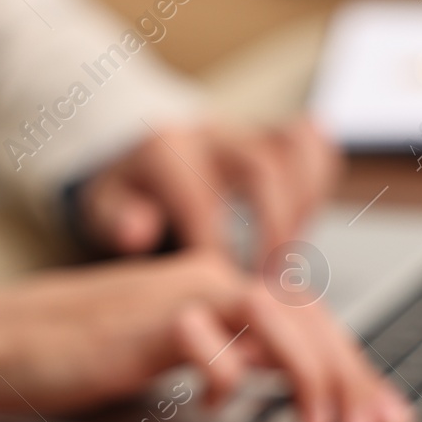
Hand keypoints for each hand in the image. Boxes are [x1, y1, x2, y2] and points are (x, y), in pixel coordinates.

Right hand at [0, 250, 413, 421]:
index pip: (311, 318)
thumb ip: (225, 359)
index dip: (356, 368)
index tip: (385, 415)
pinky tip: (219, 407)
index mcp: (218, 286)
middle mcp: (209, 279)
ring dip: (310, 374)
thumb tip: (283, 389)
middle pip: (309, 317)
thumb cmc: (75, 353)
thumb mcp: (169, 357)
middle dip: (352, 377)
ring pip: (274, 316)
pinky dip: (226, 376)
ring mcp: (178, 296)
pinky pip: (206, 340)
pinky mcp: (144, 323)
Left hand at [75, 118, 340, 260]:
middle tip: (271, 282)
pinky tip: (303, 223)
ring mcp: (246, 129)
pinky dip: (318, 181)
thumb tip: (138, 234)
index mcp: (165, 150)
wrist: (139, 158)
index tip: (225, 291)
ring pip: (296, 146)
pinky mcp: (272, 133)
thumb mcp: (103, 209)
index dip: (218, 251)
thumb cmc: (128, 196)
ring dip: (303, 205)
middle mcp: (210, 132)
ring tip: (290, 255)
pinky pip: (312, 141)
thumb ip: (117, 221)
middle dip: (274, 229)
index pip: (201, 200)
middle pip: (262, 166)